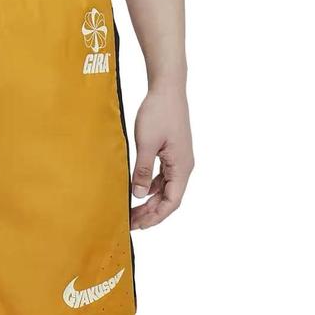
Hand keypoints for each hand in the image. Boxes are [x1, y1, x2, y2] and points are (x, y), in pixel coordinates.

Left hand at [129, 85, 193, 229]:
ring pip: (165, 189)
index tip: (139, 226)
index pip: (171, 202)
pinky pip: (162, 177)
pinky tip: (137, 190)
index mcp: (182, 167)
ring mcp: (178, 160)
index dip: (155, 217)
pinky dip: (150, 187)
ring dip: (149, 201)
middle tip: (130, 223)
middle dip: (150, 213)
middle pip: (168, 198)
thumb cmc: (158, 112)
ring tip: (131, 211)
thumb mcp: (146, 143)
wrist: (167, 89)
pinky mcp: (172, 153)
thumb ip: (142, 170)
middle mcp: (184, 166)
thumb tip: (137, 195)